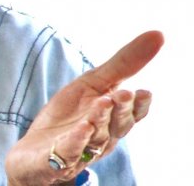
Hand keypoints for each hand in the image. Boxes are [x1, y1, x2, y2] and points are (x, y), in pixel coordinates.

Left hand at [5, 30, 163, 185]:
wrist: (35, 152)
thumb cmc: (70, 116)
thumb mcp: (93, 83)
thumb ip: (124, 64)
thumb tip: (159, 34)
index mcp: (112, 120)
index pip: (131, 115)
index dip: (139, 106)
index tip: (144, 92)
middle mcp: (101, 137)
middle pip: (116, 125)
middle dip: (120, 109)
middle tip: (123, 92)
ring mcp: (80, 150)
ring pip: (94, 137)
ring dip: (99, 120)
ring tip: (102, 102)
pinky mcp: (55, 160)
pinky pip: (68, 152)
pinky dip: (75, 141)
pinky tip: (80, 127)